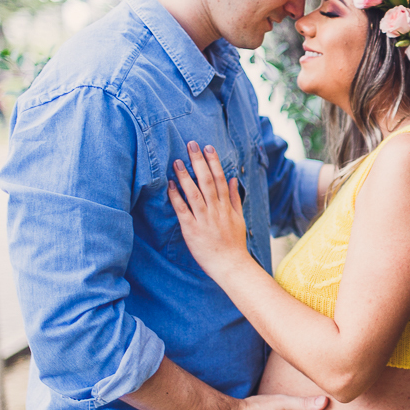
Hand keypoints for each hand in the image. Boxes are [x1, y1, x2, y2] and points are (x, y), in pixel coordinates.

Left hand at [168, 141, 247, 279]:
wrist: (231, 265)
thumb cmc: (234, 243)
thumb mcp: (239, 219)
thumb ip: (235, 198)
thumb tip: (234, 179)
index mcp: (227, 207)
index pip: (221, 179)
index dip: (214, 162)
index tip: (207, 148)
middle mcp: (216, 210)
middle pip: (208, 181)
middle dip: (199, 162)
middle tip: (191, 144)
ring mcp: (204, 219)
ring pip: (194, 193)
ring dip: (185, 176)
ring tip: (177, 161)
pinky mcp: (192, 230)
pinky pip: (183, 210)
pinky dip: (176, 197)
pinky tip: (170, 185)